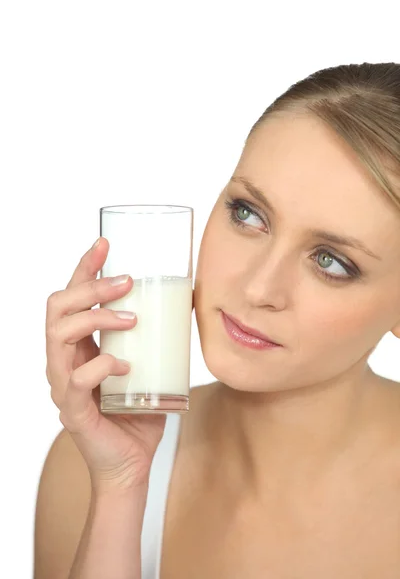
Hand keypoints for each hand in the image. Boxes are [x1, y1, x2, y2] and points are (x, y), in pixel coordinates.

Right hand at [45, 237, 193, 493]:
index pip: (72, 297)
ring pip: (59, 335)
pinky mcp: (72, 410)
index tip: (104, 243)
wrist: (130, 464)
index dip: (83, 267)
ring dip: (96, 318)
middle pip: (57, 307)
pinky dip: (102, 365)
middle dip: (89, 286)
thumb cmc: (137, 413)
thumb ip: (156, 339)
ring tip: (130, 320)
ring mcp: (63, 384)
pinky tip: (126, 368)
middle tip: (126, 283)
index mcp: (80, 346)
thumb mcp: (149, 366)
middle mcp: (65, 360)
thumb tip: (189, 302)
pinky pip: (76, 379)